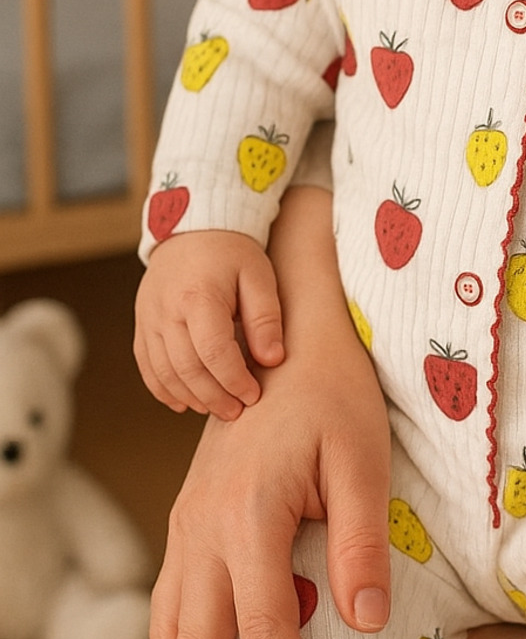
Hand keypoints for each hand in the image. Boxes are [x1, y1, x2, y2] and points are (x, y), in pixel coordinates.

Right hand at [135, 229, 283, 418]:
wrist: (192, 227)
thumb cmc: (231, 252)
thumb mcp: (259, 276)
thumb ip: (265, 318)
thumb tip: (272, 359)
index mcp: (198, 296)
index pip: (213, 351)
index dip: (234, 379)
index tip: (254, 394)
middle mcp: (166, 310)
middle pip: (186, 367)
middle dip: (213, 396)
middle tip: (237, 411)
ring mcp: (148, 318)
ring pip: (163, 372)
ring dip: (190, 397)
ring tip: (216, 408)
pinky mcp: (141, 324)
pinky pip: (147, 366)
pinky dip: (164, 389)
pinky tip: (185, 402)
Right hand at [151, 187, 391, 638]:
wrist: (285, 340)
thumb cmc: (336, 397)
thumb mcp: (365, 459)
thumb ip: (362, 539)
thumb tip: (363, 622)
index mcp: (248, 514)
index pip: (265, 629)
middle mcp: (202, 528)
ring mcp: (185, 529)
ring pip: (167, 636)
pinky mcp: (186, 527)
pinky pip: (166, 611)